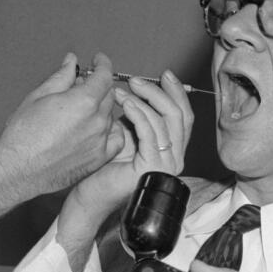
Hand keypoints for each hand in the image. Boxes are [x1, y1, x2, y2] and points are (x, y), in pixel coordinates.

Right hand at [0, 53, 121, 228]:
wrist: (18, 169)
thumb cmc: (23, 134)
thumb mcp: (39, 96)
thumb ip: (61, 77)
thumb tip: (71, 62)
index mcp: (84, 101)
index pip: (104, 75)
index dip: (102, 64)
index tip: (98, 61)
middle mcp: (97, 120)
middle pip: (108, 94)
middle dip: (98, 85)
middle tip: (81, 86)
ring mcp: (100, 141)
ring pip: (110, 116)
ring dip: (100, 108)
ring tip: (80, 111)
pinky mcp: (98, 159)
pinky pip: (115, 139)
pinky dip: (110, 130)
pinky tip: (98, 129)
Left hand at [56, 69, 193, 271]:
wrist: (89, 197)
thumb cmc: (101, 169)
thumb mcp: (124, 136)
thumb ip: (136, 118)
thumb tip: (135, 90)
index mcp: (171, 149)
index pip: (183, 115)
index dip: (176, 92)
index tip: (164, 74)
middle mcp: (175, 157)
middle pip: (178, 114)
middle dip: (158, 92)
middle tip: (136, 80)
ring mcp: (166, 164)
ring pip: (164, 120)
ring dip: (142, 100)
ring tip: (120, 92)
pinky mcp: (153, 167)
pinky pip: (150, 132)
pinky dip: (137, 114)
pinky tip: (123, 104)